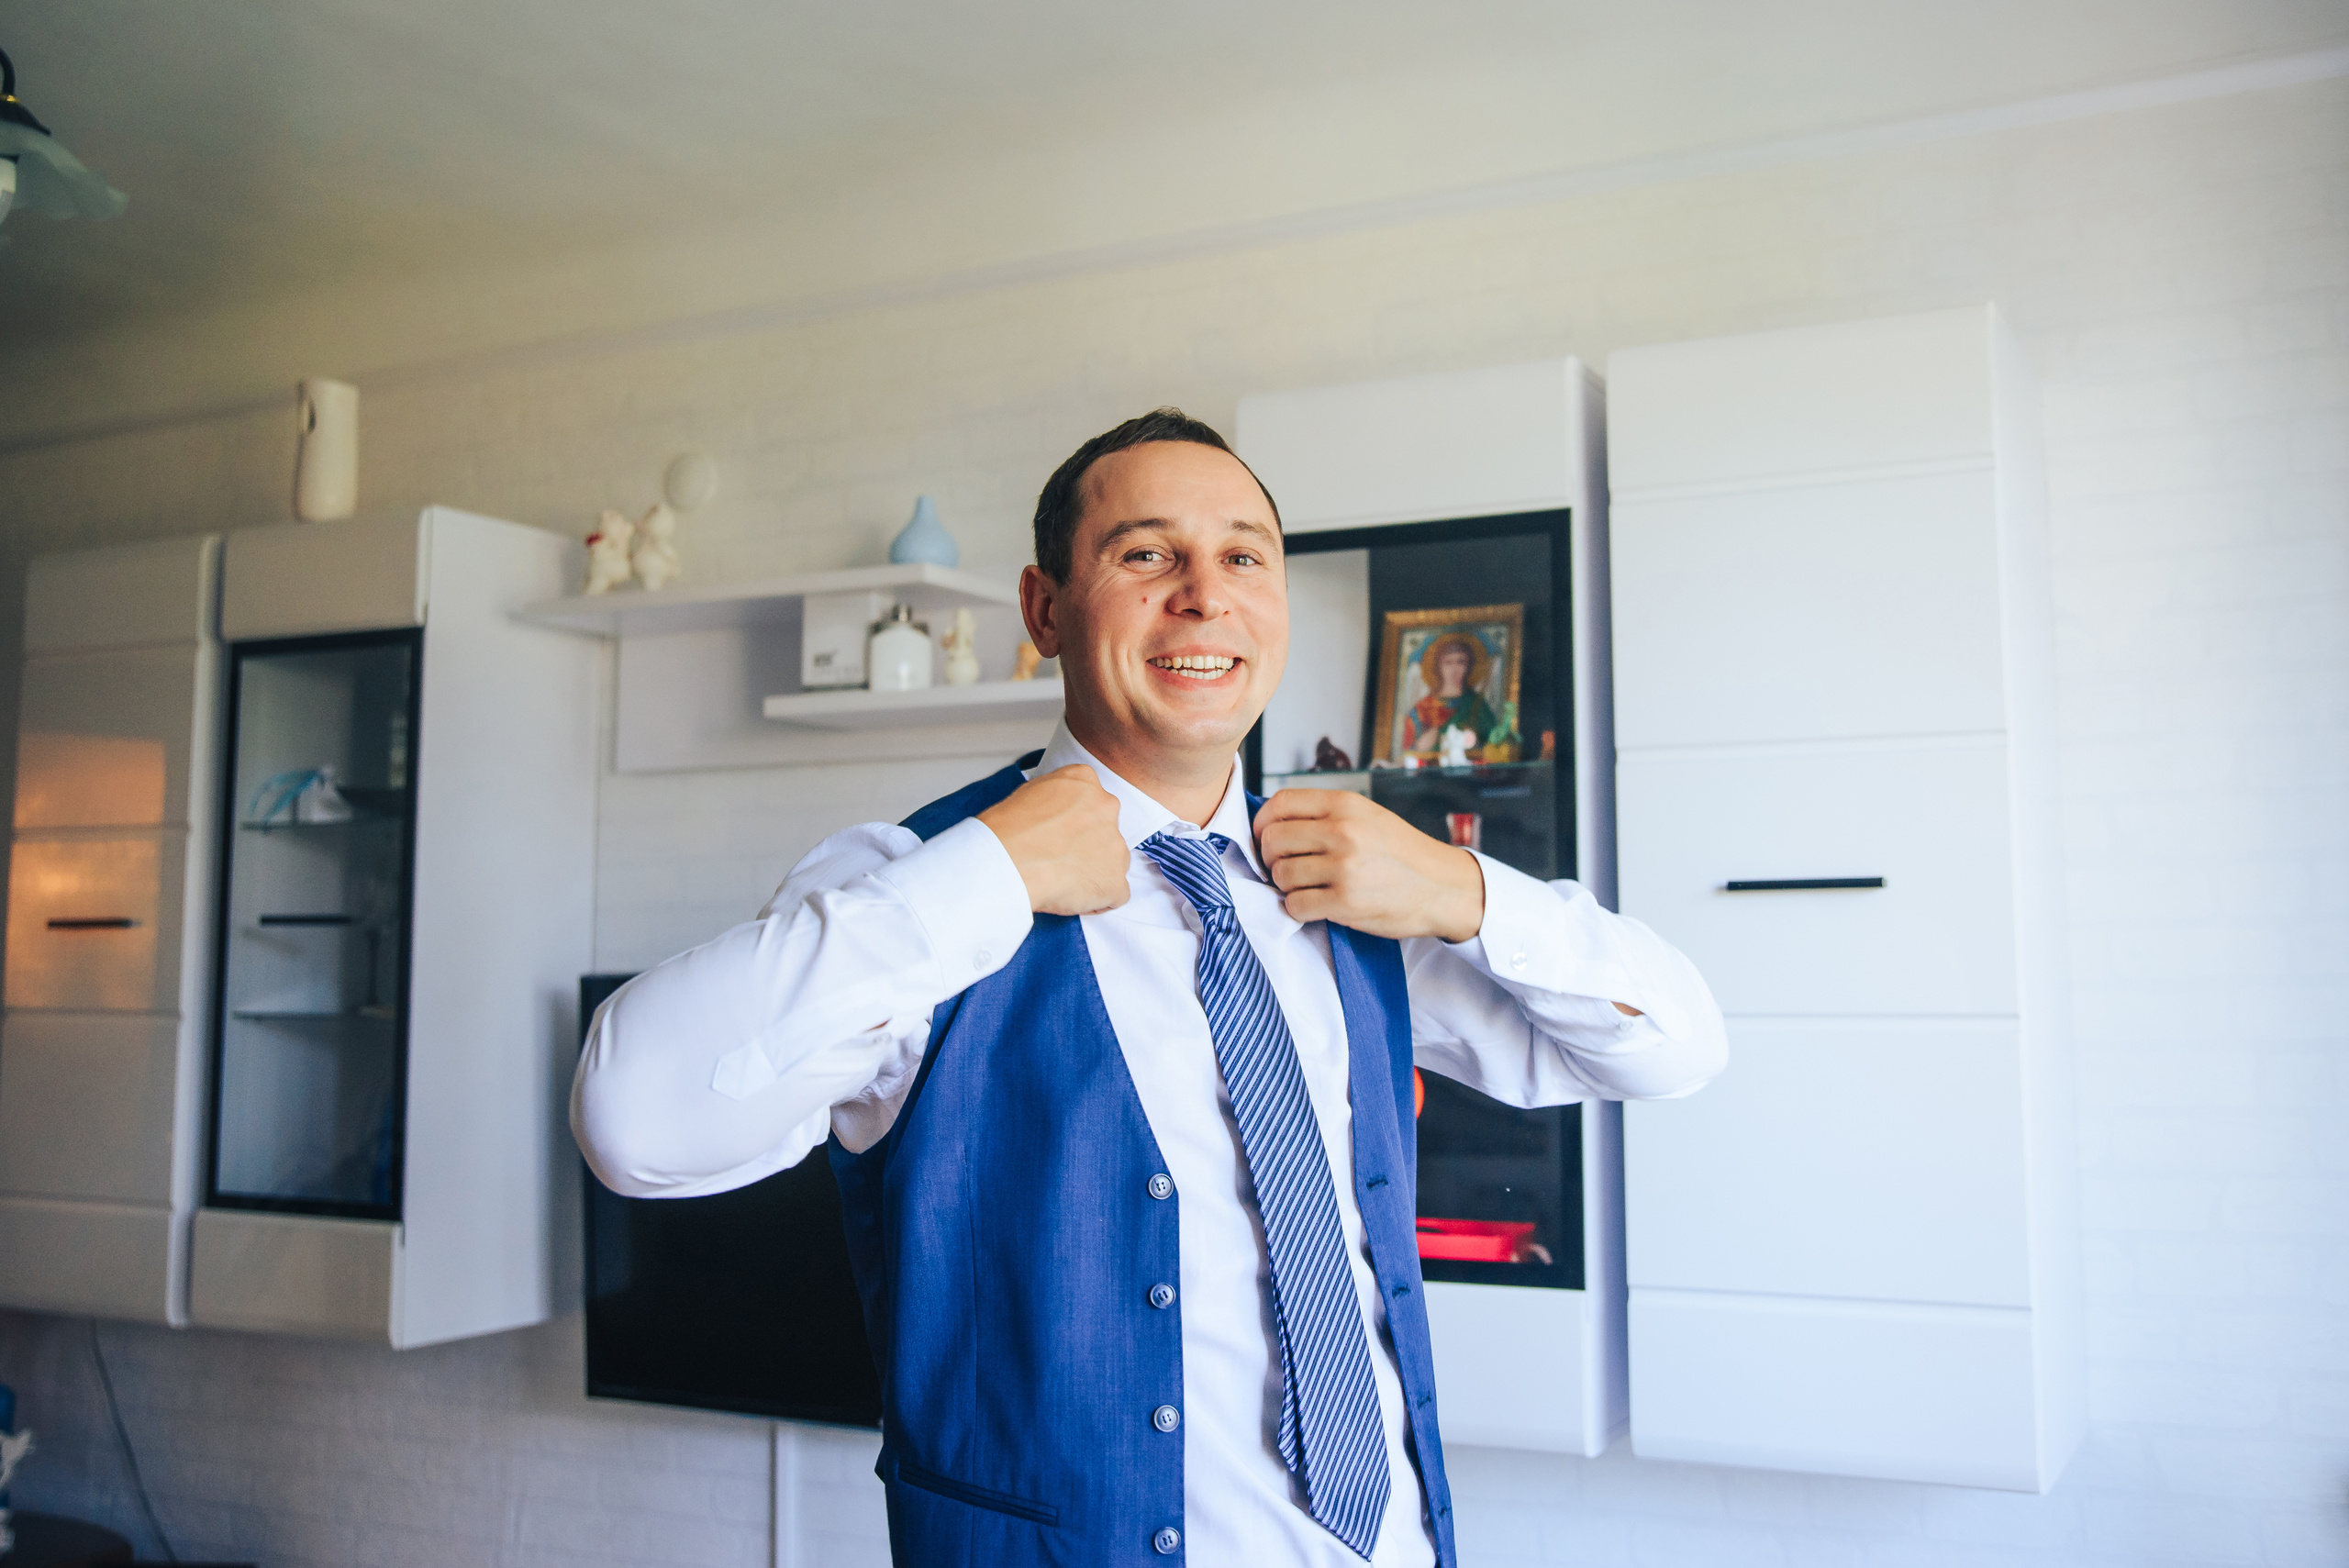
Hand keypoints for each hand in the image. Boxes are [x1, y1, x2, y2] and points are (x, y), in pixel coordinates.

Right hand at [978, 765, 1131, 915]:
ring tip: (1061, 880)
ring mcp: (1115, 845)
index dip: (1076, 823)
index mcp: (1084, 782)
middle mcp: (1106, 808)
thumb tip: (1056, 813)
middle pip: (1105, 831)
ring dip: (1094, 872)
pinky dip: (1098, 900)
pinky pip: (1115, 894)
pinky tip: (1072, 897)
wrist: (1007, 862)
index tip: (1062, 835)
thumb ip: (1055, 799)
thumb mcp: (1028, 792)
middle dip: (1088, 846)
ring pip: (1113, 862)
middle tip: (1059, 859)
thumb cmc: (1007, 831)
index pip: (1091, 801)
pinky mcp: (1115, 881)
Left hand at [1253, 789, 1484, 942]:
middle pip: (1273, 840)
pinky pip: (1295, 904)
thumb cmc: (1402, 853)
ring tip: (1307, 887)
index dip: (1262, 823)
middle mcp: (1343, 832)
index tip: (1264, 837)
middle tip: (1285, 867)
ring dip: (1286, 885)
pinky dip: (1298, 908)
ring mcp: (1344, 867)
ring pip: (1281, 874)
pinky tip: (1315, 904)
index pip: (1281, 804)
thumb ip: (1325, 815)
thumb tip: (1274, 823)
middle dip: (1271, 858)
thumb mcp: (1368, 816)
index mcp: (1345, 805)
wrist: (1442, 887)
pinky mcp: (1345, 902)